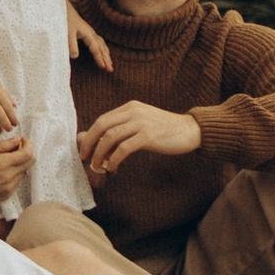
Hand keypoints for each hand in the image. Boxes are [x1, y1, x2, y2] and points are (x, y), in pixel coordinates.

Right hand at [0, 135, 30, 210]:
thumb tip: (17, 140)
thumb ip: (2, 146)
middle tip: (15, 148)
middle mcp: (10, 176)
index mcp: (4, 164)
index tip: (21, 140)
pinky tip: (1, 172)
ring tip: (5, 161)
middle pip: (31, 162)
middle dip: (26, 152)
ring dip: (20, 163)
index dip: (28, 144)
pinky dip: (14, 173)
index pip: (28, 153)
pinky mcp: (7, 194)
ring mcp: (10, 187)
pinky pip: (18, 181)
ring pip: (24, 171)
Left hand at [66, 2, 112, 71]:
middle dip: (107, 59)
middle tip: (110, 70)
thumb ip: (72, 45)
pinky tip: (104, 53)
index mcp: (88, 34)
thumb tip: (75, 57)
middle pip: (102, 48)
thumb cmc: (67, 21)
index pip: (96, 49)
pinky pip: (100, 42)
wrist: (65, 10)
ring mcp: (92, 33)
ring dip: (107, 55)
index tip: (103, 67)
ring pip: (102, 45)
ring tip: (110, 64)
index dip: (99, 58)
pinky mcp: (89, 33)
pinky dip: (103, 49)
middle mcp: (92, 34)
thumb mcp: (68, 33)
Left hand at [81, 101, 202, 185]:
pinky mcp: (148, 136)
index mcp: (130, 107)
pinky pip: (124, 148)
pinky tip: (113, 167)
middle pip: (102, 125)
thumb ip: (123, 129)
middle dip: (90, 143)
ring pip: (110, 137)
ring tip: (98, 166)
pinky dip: (114, 159)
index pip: (102, 119)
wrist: (190, 130)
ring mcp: (141, 123)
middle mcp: (134, 112)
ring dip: (100, 153)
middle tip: (85, 157)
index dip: (90, 135)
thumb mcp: (142, 125)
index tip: (85, 149)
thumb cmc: (164, 130)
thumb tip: (103, 142)